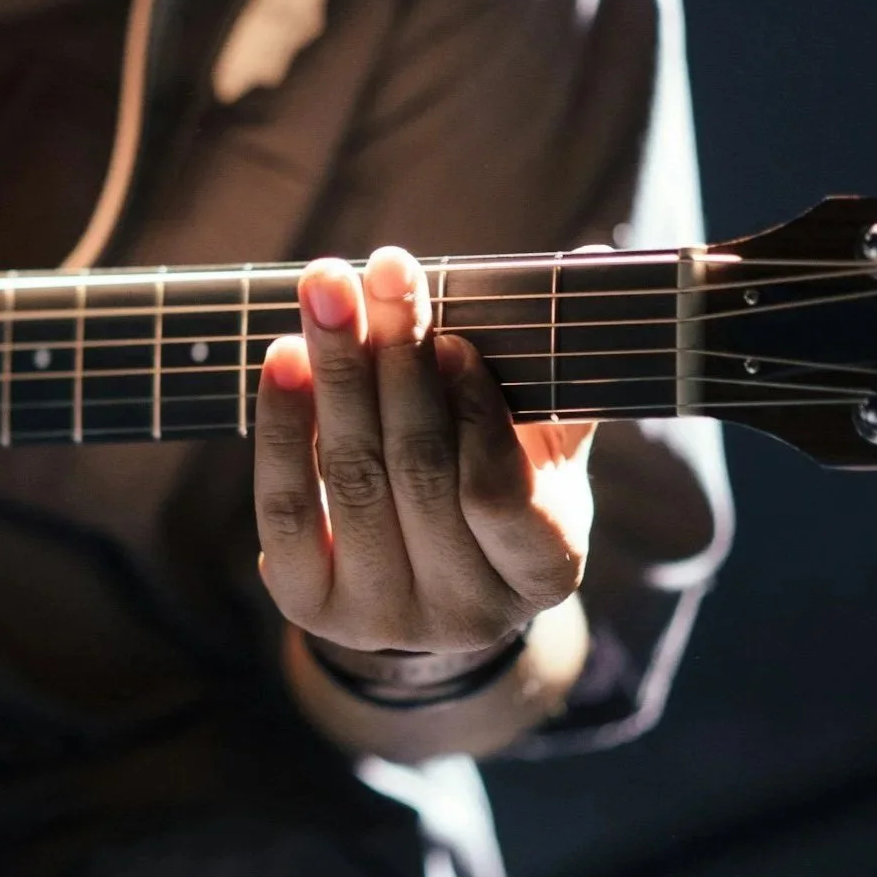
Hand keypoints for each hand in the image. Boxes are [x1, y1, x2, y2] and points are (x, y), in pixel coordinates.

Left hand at [254, 246, 594, 675]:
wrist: (420, 578)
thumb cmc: (491, 485)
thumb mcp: (540, 445)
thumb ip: (556, 371)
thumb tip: (593, 260)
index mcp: (543, 571)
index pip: (501, 495)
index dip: (474, 415)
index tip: (454, 340)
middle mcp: (464, 612)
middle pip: (418, 472)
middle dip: (397, 360)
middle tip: (385, 270)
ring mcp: (383, 617)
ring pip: (352, 479)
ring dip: (336, 373)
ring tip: (327, 290)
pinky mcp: (310, 605)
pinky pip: (286, 508)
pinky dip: (283, 426)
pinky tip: (284, 357)